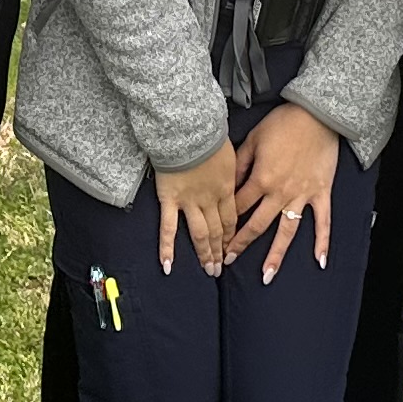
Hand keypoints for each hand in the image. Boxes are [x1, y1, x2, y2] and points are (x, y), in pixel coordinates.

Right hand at [154, 142, 243, 273]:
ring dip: (204, 254)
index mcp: (226, 188)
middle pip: (217, 231)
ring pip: (199, 234)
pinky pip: (168, 227)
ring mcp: (189, 202)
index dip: (231, 236)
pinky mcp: (170, 200)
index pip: (231, 219)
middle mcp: (209, 200)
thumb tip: (234, 177)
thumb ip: (232, 170)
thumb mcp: (230, 153)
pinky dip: (167, 247)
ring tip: (208, 270)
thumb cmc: (208, 136)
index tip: (231, 247)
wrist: (187, 131)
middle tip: (220, 268)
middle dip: (219, 251)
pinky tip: (168, 265)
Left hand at [230, 103, 342, 279]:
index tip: (214, 237)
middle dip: (240, 245)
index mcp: (261, 179)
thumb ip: (238, 165)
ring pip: (287, 231)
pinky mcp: (320, 193)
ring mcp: (302, 195)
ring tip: (267, 276)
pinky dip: (322, 242)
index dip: (224, 223)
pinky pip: (322, 222)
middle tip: (227, 261)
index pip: (238, 207)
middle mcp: (280, 193)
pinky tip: (319, 261)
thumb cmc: (283, 123)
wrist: (317, 115)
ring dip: (276, 255)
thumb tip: (226, 184)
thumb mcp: (252, 139)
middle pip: (257, 225)